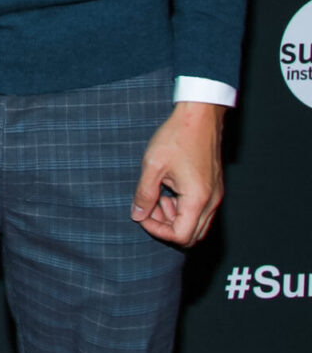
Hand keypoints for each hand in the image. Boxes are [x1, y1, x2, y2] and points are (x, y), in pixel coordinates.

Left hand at [131, 102, 224, 245]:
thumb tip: (137, 215)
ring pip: (196, 224)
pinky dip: (182, 208)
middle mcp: (211, 202)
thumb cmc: (177, 137)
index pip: (181, 236)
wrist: (200, 117)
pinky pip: (200, 211)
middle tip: (148, 207)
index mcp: (197, 199)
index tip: (142, 214)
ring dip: (174, 218)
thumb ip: (144, 194)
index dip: (157, 231)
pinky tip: (167, 191)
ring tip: (156, 196)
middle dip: (166, 227)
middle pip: (191, 235)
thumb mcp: (152, 166)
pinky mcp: (214, 188)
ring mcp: (215, 195)